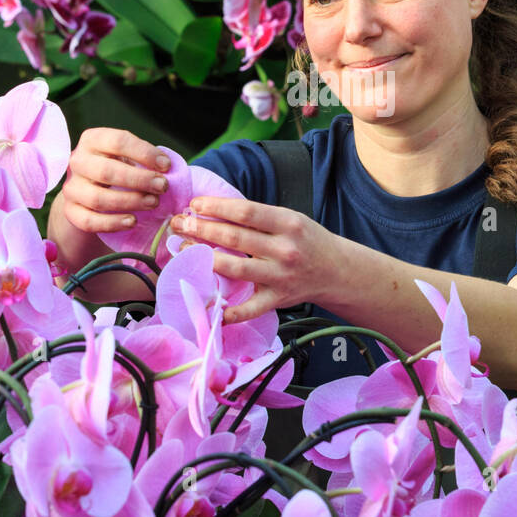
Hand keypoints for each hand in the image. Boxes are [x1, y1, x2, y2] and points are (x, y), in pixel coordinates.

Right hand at [57, 127, 171, 235]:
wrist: (89, 189)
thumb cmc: (117, 167)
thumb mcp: (127, 156)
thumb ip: (144, 160)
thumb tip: (169, 171)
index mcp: (93, 139)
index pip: (118, 141)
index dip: (144, 153)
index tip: (166, 166)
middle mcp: (77, 161)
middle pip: (107, 171)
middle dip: (139, 180)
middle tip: (162, 187)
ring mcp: (71, 187)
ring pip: (98, 199)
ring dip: (130, 202)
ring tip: (153, 203)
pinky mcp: (70, 211)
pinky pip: (89, 221)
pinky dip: (113, 223)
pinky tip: (132, 221)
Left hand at [170, 195, 351, 323]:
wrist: (336, 271)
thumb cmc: (306, 240)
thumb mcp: (289, 219)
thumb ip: (257, 217)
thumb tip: (214, 210)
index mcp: (287, 223)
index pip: (245, 212)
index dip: (216, 207)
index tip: (195, 204)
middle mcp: (284, 249)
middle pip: (235, 238)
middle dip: (202, 229)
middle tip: (180, 223)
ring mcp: (280, 277)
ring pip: (236, 269)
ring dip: (205, 259)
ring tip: (184, 249)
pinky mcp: (278, 299)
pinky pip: (250, 308)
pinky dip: (230, 312)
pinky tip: (210, 307)